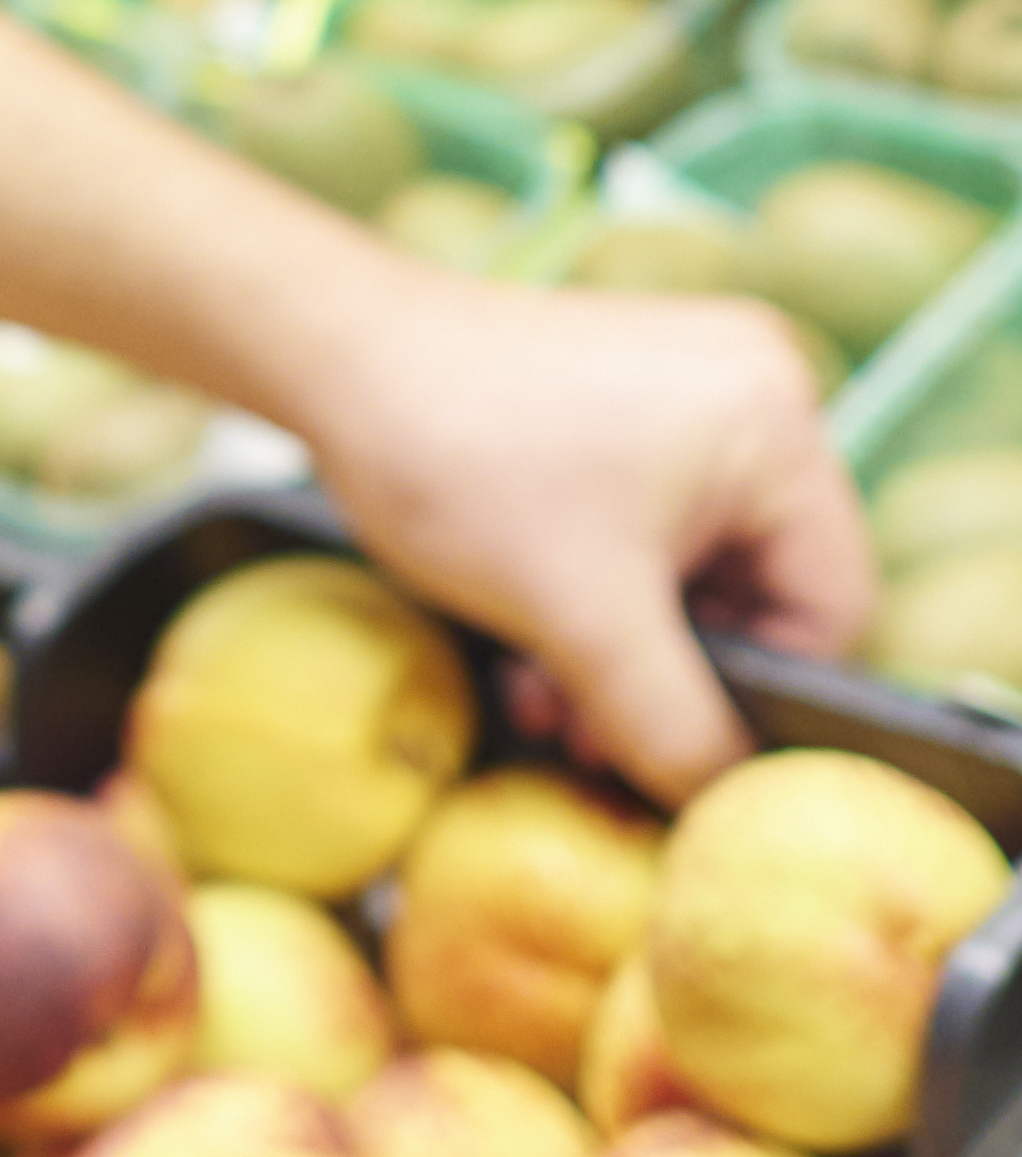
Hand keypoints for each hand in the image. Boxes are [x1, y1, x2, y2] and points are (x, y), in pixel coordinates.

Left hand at [307, 277, 873, 798]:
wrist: (323, 350)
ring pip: (692, 568)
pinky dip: (596, 590)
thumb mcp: (577, 618)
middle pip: (760, 591)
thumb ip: (669, 725)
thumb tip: (722, 806)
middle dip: (669, 676)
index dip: (762, 694)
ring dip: (621, 648)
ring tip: (543, 697)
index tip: (678, 747)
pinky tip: (530, 641)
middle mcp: (752, 389)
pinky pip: (644, 526)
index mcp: (778, 422)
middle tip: (590, 738)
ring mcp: (682, 388)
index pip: (832, 606)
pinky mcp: (616, 398)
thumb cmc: (452, 457)